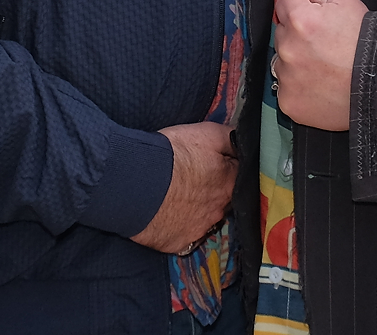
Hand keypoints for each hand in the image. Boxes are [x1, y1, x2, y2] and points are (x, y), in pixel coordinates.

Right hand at [131, 122, 237, 253]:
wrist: (133, 183)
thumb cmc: (172, 155)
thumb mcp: (208, 133)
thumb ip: (232, 139)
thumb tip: (243, 144)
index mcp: (229, 184)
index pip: (239, 176)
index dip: (227, 168)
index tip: (214, 164)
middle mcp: (219, 211)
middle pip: (223, 200)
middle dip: (214, 191)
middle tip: (194, 181)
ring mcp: (199, 230)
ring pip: (205, 219)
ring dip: (197, 210)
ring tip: (178, 198)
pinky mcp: (179, 244)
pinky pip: (184, 236)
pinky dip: (179, 227)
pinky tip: (168, 216)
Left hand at [273, 0, 368, 130]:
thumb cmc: (366, 40)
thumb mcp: (344, 2)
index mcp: (300, 19)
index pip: (283, 3)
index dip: (303, 9)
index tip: (319, 21)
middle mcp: (288, 48)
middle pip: (281, 32)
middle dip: (297, 34)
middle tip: (324, 44)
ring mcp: (286, 78)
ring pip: (281, 61)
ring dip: (296, 60)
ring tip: (324, 66)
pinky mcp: (288, 102)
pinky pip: (285, 88)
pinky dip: (299, 86)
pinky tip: (320, 84)